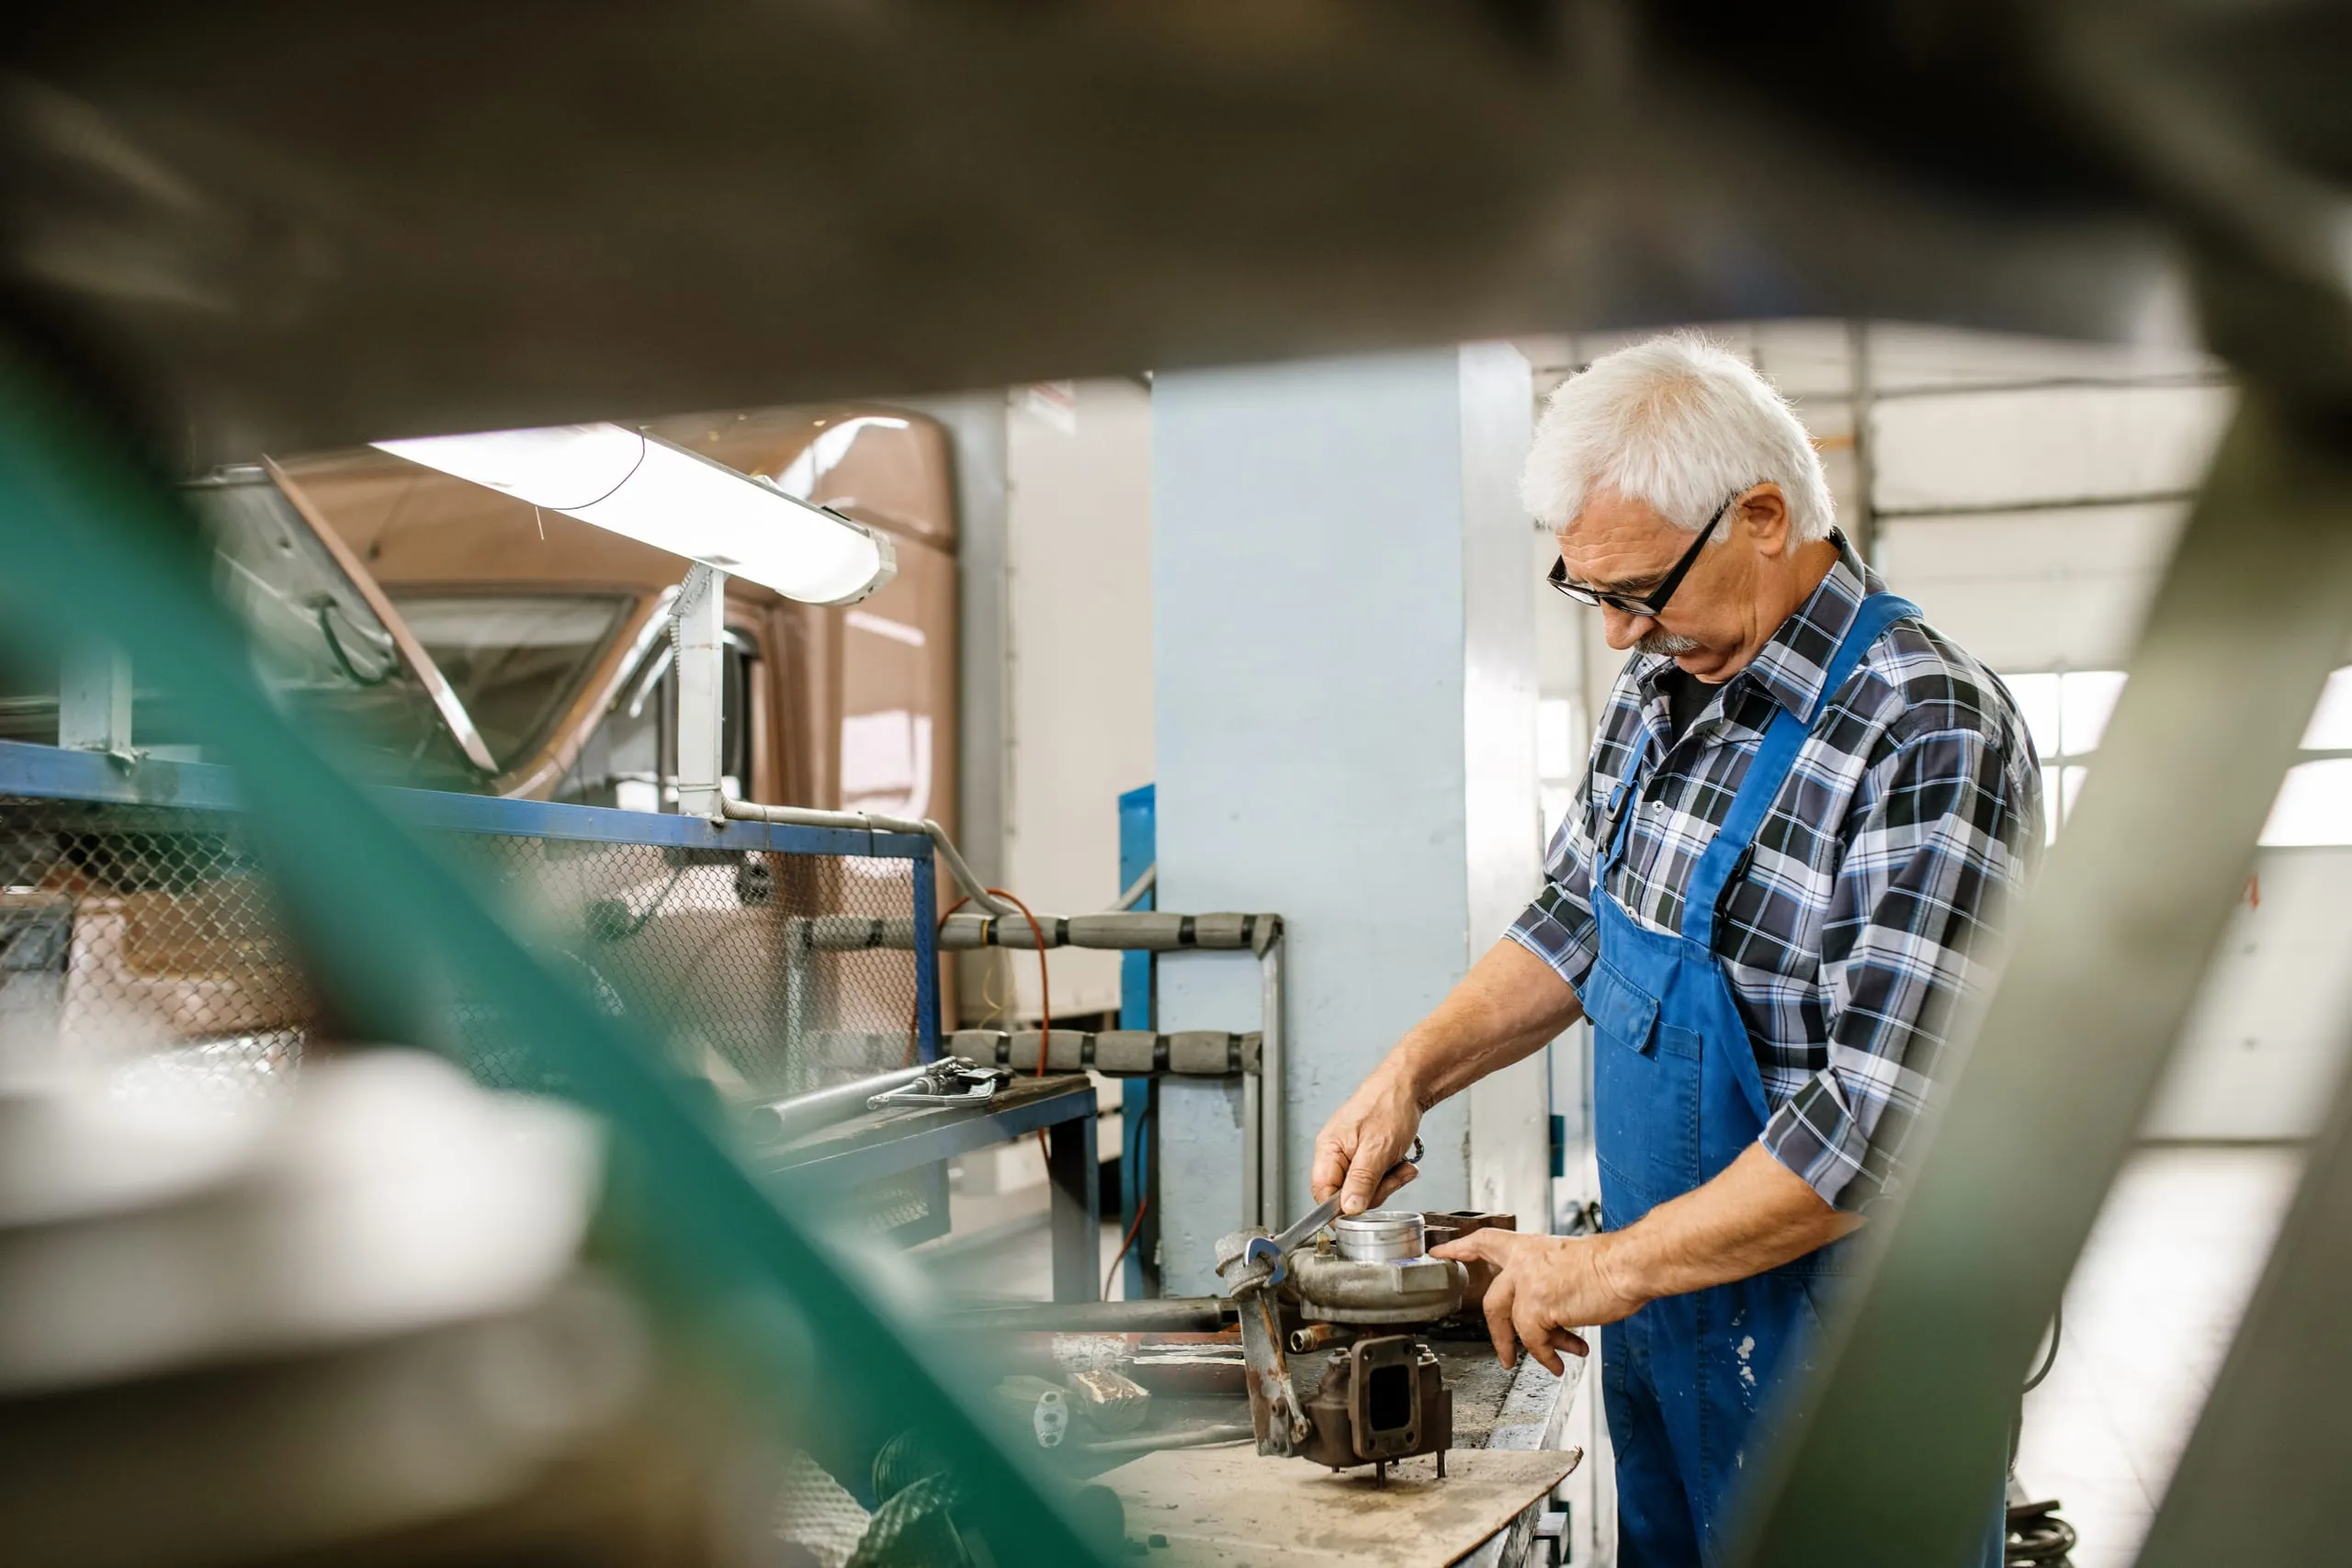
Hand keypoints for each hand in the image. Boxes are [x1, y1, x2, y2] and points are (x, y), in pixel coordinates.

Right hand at [1310, 1069, 1422, 1214]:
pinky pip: (1374, 1178)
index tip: (1362, 1215)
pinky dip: (1391, 1175)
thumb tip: (1348, 1210)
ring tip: (1400, 1166)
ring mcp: (1349, 1154)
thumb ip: (1361, 1182)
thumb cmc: (1389, 1105)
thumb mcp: (1377, 1149)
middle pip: (1345, 1195)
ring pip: (1363, 1189)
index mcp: (1328, 1150)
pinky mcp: (1364, 1154)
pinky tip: (1401, 1163)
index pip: (1322, 1193)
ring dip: (1387, 1182)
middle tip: (1392, 1177)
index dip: (1340, 1210)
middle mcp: (1334, 1153)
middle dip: (1375, 1192)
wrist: (1408, 1084)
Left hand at [1430, 1229, 1647, 1374]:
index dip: (1461, 1249)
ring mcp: (1528, 1285)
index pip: (1486, 1242)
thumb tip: (1551, 1315)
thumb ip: (1549, 1281)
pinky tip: (1562, 1361)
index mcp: (1529, 1247)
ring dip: (1529, 1350)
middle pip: (1493, 1301)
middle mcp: (1523, 1263)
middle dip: (1498, 1334)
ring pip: (1513, 1326)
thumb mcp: (1569, 1264)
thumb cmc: (1609, 1265)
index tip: (1440, 1253)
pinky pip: (1535, 1341)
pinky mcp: (1539, 1307)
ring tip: (1549, 1361)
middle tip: (1503, 1354)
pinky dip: (1548, 1356)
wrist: (1627, 1266)